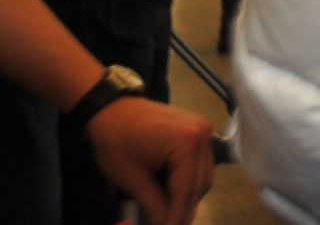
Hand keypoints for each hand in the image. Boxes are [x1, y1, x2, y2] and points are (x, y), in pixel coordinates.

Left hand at [85, 98, 214, 224]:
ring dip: (187, 195)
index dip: (176, 217)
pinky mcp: (200, 129)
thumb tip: (164, 224)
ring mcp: (205, 129)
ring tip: (168, 210)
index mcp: (187, 143)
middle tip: (167, 224)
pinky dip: (188, 179)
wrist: (112, 109)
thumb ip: (153, 204)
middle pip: (200, 185)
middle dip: (184, 208)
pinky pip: (200, 163)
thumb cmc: (116, 141)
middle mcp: (204, 134)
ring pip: (204, 175)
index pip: (186, 191)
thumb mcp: (131, 179)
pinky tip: (172, 190)